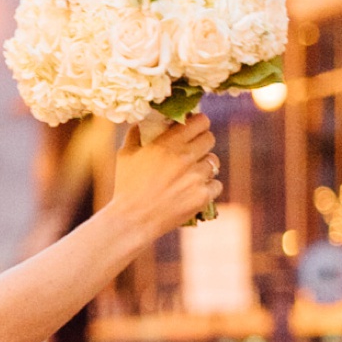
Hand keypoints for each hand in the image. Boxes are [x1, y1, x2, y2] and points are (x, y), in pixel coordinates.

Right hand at [111, 113, 220, 238]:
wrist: (133, 219)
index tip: (194, 128)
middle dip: (202, 142)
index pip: (200, 121)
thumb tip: (143, 122)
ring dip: (203, 166)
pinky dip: (207, 187)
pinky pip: (216, 185)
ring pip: (214, 162)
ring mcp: (196, 177)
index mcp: (168, 144)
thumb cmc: (126, 186)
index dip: (199, 123)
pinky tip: (194, 191)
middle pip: (209, 139)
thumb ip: (135, 134)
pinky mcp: (203, 196)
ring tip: (190, 174)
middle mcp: (185, 157)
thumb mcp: (125, 155)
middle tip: (193, 150)